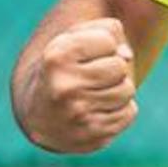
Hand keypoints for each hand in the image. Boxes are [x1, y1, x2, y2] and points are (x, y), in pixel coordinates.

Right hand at [24, 17, 137, 152]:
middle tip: (91, 76)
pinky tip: (98, 110)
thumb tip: (127, 56)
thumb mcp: (76, 37)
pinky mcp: (91, 136)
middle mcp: (63, 87)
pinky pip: (128, 113)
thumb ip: (108, 30)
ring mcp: (77, 115)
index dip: (103, 45)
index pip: (108, 40)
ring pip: (127, 91)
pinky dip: (120, 110)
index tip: (84, 55)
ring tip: (95, 93)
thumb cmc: (66, 67)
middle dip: (112, 69)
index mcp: (57, 57)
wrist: (39, 114)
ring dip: (118, 90)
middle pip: (120, 67)